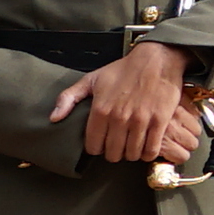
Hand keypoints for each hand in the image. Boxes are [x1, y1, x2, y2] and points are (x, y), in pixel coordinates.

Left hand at [55, 40, 206, 169]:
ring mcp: (140, 120)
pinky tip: (146, 146)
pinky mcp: (159, 121)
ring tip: (131, 146)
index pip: (93, 146)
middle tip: (117, 145)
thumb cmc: (124, 70)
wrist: (157, 60)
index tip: (102, 143)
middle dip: (113, 152)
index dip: (96, 148)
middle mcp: (119, 118)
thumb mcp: (91, 79)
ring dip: (131, 154)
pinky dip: (148, 153)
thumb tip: (53, 118)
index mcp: (100, 110)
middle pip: (112, 153)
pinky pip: (151, 150)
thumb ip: (68, 98)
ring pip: (131, 154)